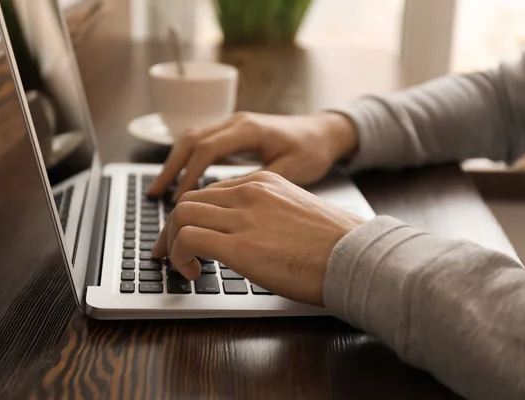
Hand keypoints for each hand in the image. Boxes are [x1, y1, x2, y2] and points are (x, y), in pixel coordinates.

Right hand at [146, 111, 356, 200]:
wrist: (325, 131)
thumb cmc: (312, 150)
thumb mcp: (292, 170)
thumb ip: (260, 183)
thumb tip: (228, 204)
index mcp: (248, 129)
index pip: (206, 149)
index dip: (189, 176)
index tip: (179, 201)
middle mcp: (235, 122)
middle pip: (191, 140)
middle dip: (170, 168)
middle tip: (154, 195)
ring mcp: (233, 125)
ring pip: (192, 139)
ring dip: (174, 163)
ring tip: (159, 190)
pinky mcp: (234, 133)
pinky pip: (203, 143)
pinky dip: (188, 160)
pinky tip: (182, 180)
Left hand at [152, 171, 362, 306]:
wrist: (355, 256)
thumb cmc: (335, 243)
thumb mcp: (297, 214)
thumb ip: (269, 216)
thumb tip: (253, 237)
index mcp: (263, 183)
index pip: (211, 192)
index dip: (193, 215)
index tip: (186, 234)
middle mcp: (249, 193)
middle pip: (189, 201)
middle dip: (171, 228)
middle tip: (169, 251)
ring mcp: (243, 216)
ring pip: (181, 216)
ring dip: (171, 242)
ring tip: (179, 264)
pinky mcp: (240, 245)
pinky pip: (188, 240)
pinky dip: (180, 256)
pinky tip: (194, 272)